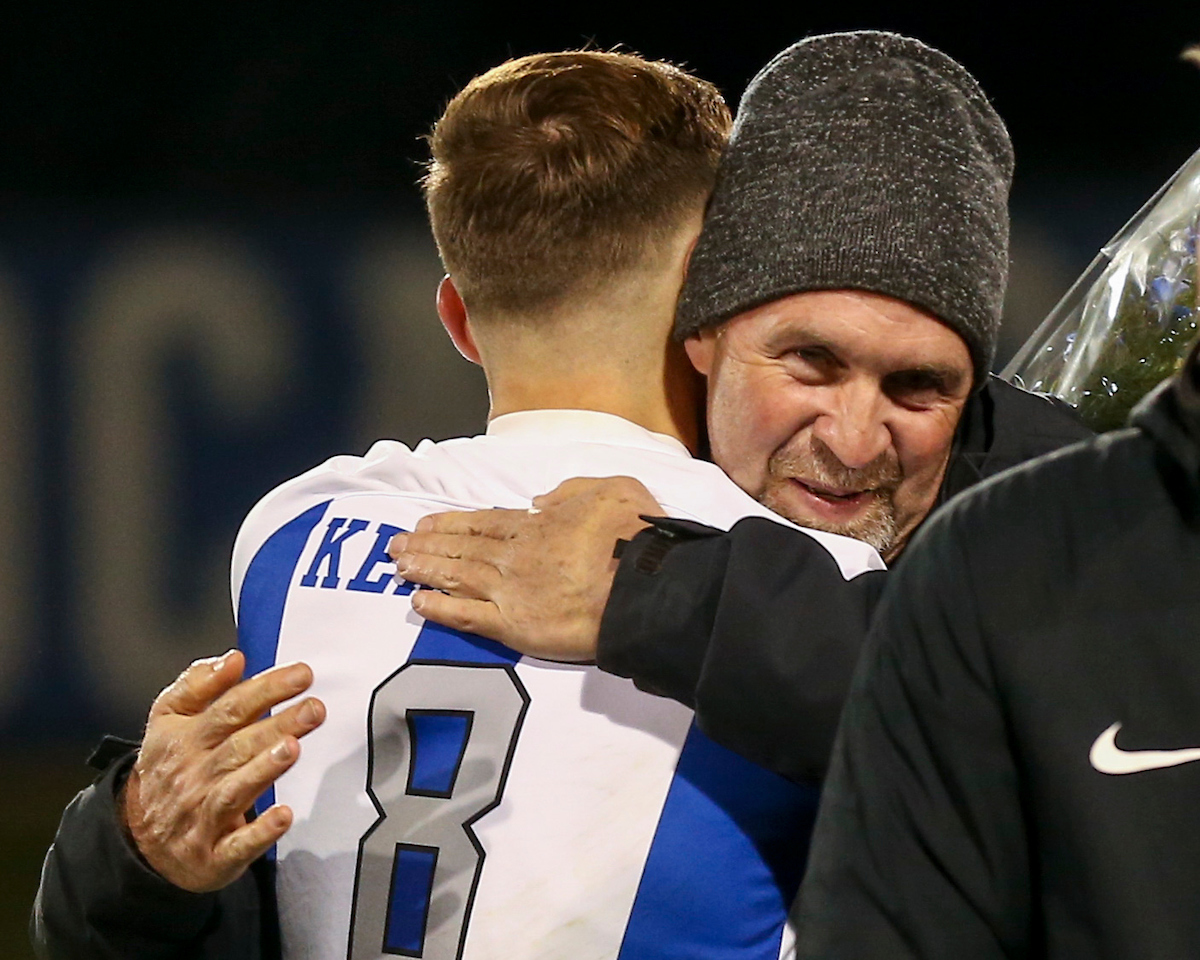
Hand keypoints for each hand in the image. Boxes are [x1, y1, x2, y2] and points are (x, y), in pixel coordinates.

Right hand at [121, 649, 324, 892]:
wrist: (142, 838)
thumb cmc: (171, 765)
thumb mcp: (168, 719)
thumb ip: (198, 684)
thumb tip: (234, 658)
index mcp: (184, 738)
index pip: (229, 708)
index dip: (266, 690)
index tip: (303, 674)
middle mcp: (193, 774)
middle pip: (239, 745)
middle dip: (278, 725)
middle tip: (314, 709)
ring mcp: (202, 815)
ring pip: (236, 789)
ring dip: (264, 769)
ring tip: (292, 748)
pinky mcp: (215, 854)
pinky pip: (238, 844)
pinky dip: (260, 831)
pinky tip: (284, 816)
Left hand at [389, 476, 661, 659]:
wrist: (643, 586)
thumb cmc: (634, 536)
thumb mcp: (612, 488)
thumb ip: (571, 490)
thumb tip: (539, 501)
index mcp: (537, 525)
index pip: (483, 521)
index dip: (451, 522)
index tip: (425, 523)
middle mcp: (514, 556)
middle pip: (461, 547)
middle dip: (426, 545)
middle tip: (396, 544)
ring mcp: (510, 591)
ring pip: (456, 577)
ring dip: (424, 570)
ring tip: (398, 567)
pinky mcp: (514, 626)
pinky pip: (466, 616)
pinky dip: (440, 608)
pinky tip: (418, 603)